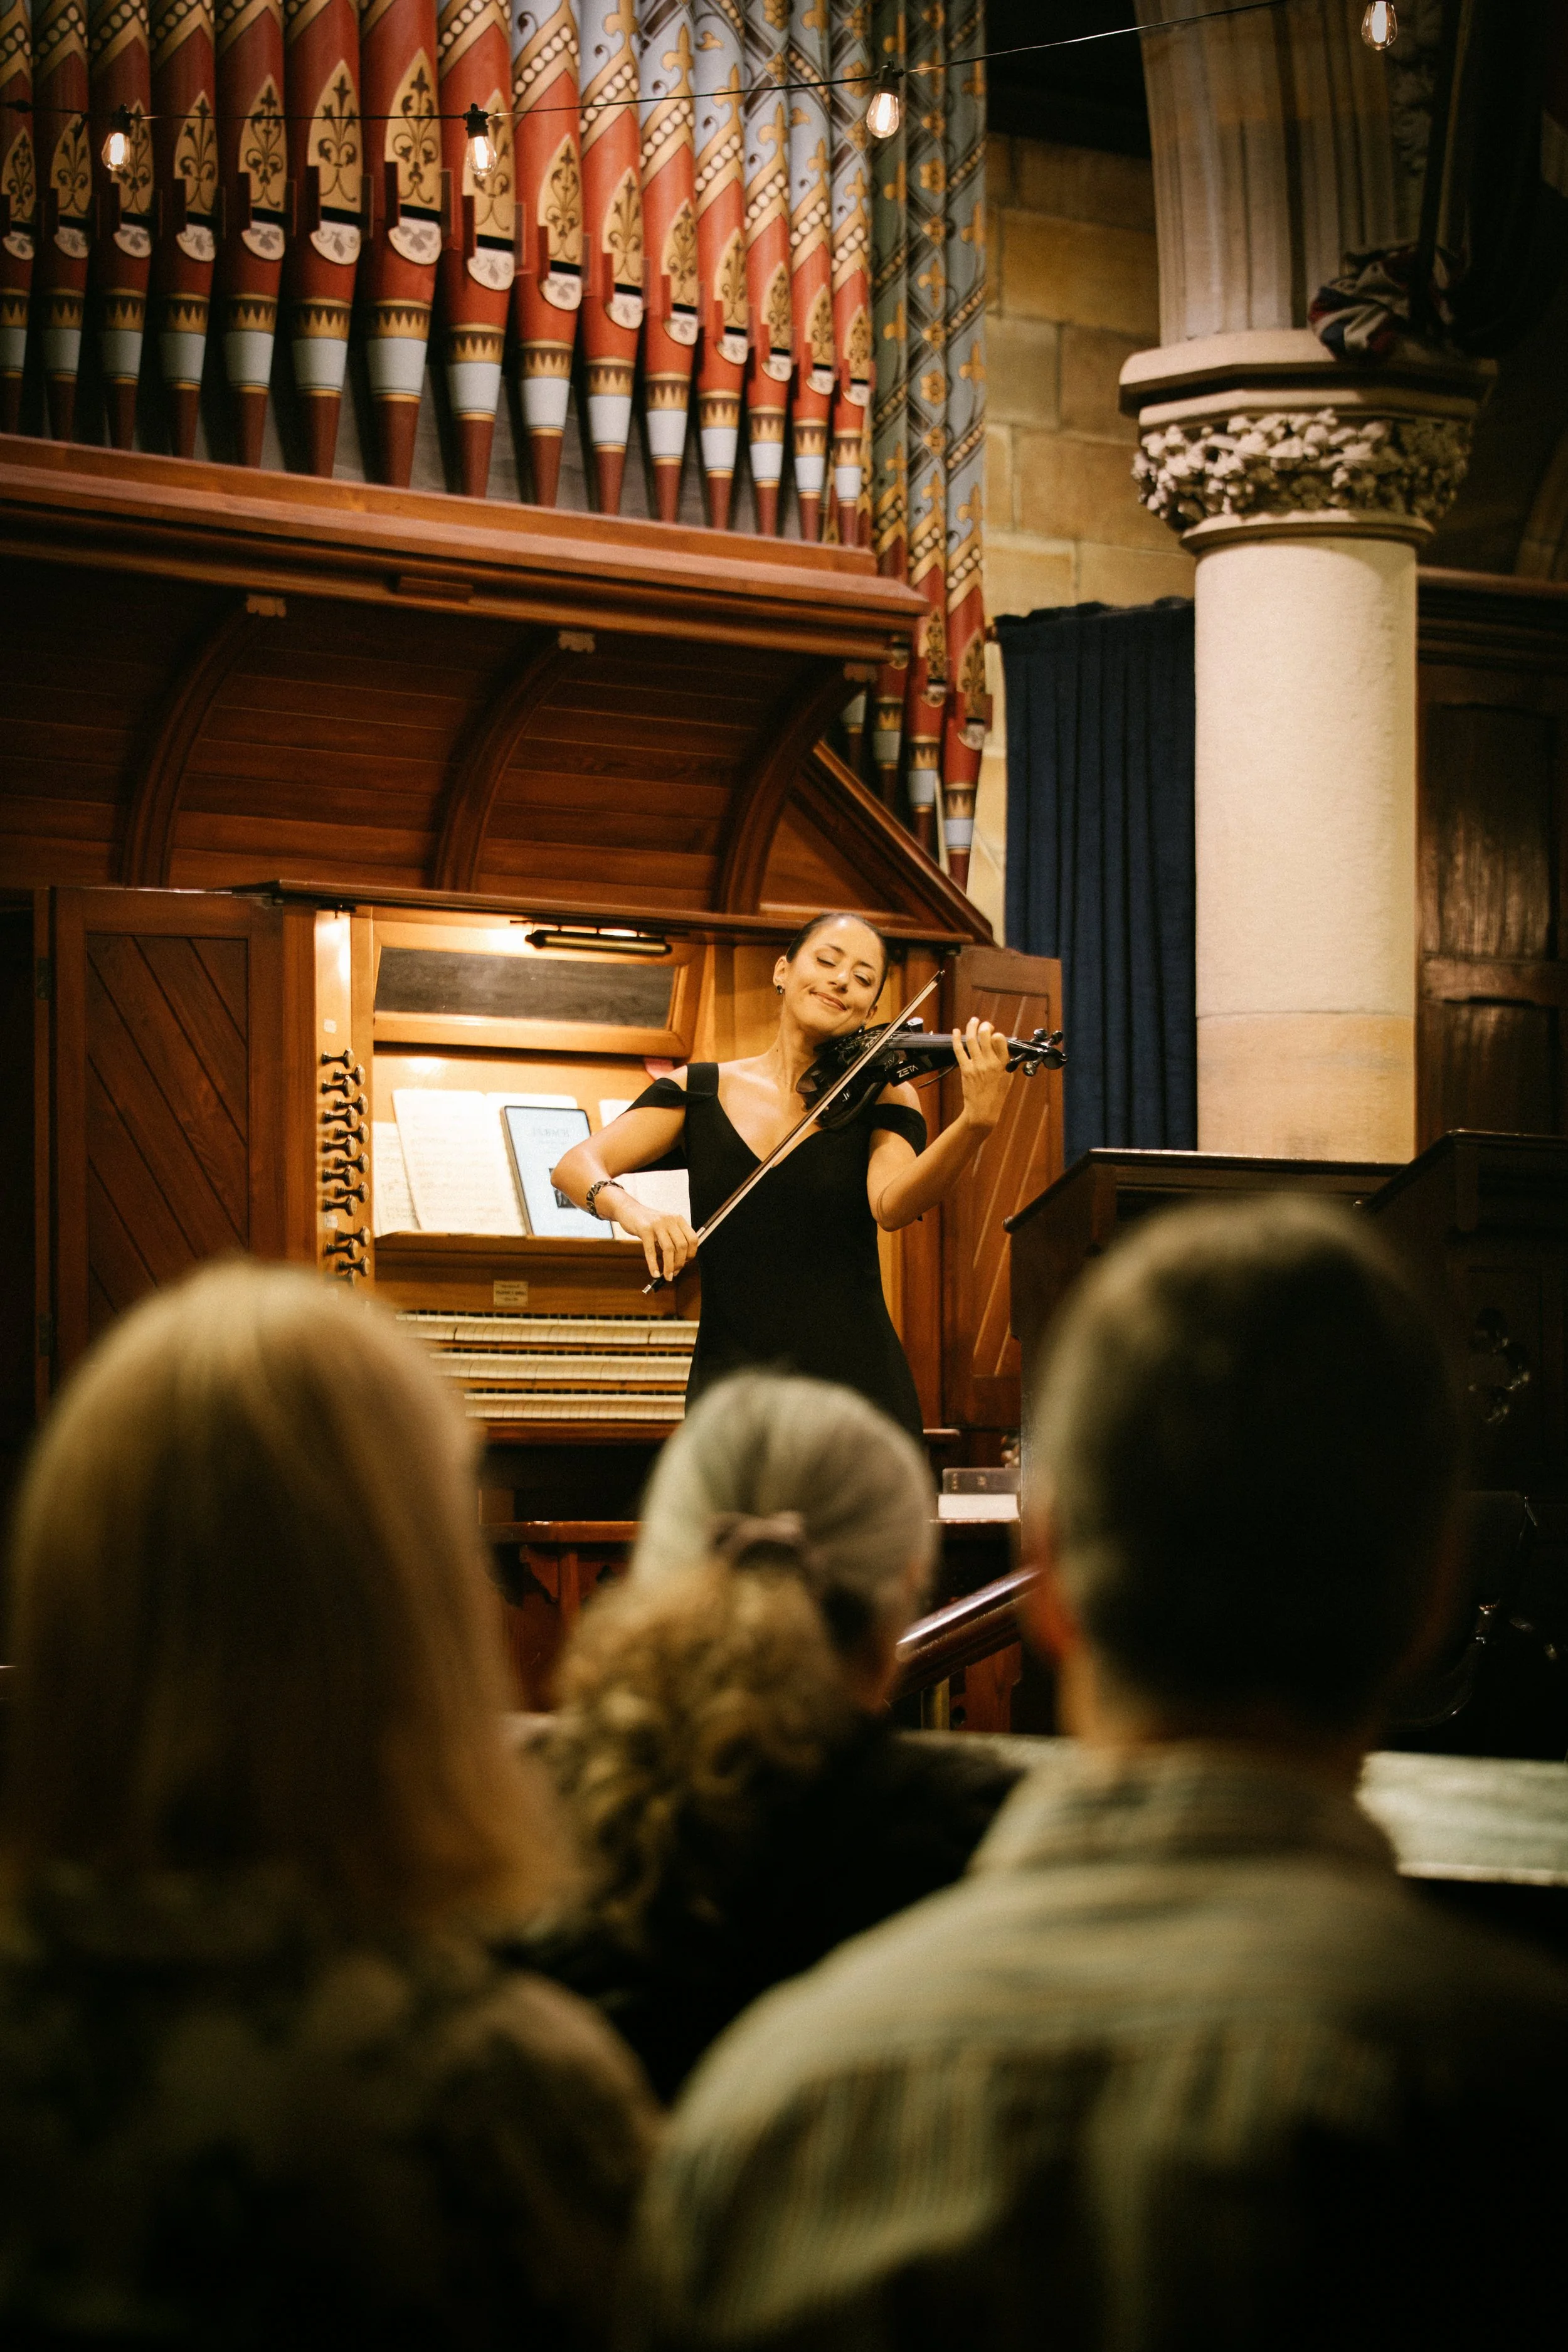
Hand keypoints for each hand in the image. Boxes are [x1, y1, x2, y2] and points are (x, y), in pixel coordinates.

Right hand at [616, 1196, 698, 1283]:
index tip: (685, 1263)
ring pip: (669, 1249)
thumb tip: (680, 1262)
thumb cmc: (648, 1222)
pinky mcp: (644, 1229)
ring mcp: (657, 1224)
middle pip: (682, 1246)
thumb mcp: (665, 1226)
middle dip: (680, 1263)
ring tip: (667, 1276)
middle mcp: (670, 1220)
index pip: (693, 1239)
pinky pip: (651, 1251)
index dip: (691, 1254)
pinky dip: (653, 1265)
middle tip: (674, 1272)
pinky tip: (655, 1273)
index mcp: (678, 1219)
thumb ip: (674, 1239)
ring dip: (669, 1266)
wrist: (629, 1210)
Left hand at [952, 1017, 1011, 1133]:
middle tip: (984, 1025)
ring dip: (972, 1027)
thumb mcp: (1007, 1078)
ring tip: (973, 1021)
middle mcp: (990, 1063)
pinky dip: (957, 1039)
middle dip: (984, 1026)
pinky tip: (956, 1031)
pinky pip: (959, 1050)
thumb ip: (1006, 1061)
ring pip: (972, 1039)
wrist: (983, 1111)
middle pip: (985, 1036)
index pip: (1001, 1040)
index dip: (997, 1034)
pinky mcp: (965, 1070)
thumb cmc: (996, 1095)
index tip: (995, 1035)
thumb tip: (1001, 1046)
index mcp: (1003, 1064)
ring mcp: (977, 1065)